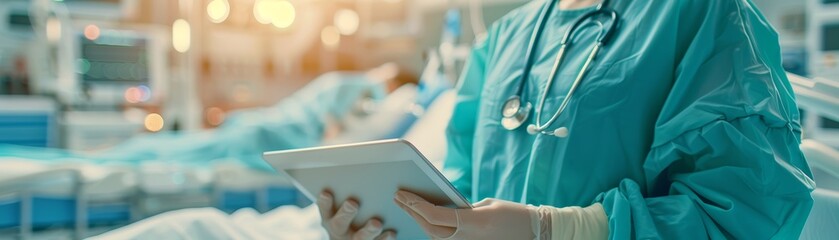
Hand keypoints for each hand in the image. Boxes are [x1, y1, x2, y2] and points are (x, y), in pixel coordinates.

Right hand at [317, 191, 395, 239]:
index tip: (327, 192)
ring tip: (376, 223)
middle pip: (339, 223)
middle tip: (352, 203)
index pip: (324, 208)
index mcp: (330, 216)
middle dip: (345, 213)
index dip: (325, 201)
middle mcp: (339, 230)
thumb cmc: (351, 211)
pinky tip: (391, 232)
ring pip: (359, 237)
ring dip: (368, 230)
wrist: (352, 235)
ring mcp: (353, 239)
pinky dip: (384, 239)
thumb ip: (347, 190)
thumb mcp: (343, 202)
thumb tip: (356, 166)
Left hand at [393, 190, 533, 239]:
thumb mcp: (488, 205)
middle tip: (398, 198)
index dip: (415, 205)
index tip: (401, 194)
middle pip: (430, 229)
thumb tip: (445, 208)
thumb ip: (464, 208)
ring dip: (420, 222)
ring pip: (436, 238)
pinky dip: (434, 230)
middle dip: (412, 213)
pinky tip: (425, 220)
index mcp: (473, 223)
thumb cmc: (515, 214)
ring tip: (408, 207)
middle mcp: (468, 238)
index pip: (435, 216)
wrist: (537, 232)